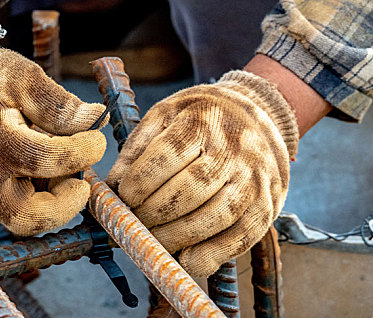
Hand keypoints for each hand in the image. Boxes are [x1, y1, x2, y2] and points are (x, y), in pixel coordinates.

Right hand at [0, 30, 107, 234]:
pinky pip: (13, 210)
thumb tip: (99, 118)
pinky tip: (47, 173)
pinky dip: (38, 199)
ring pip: (21, 221)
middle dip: (65, 205)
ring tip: (64, 170)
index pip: (43, 159)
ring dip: (52, 204)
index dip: (81, 152)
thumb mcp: (25, 78)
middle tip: (82, 181)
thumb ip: (60, 104)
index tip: (97, 139)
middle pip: (25, 217)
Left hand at [107, 70, 297, 276]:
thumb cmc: (201, 121)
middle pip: (191, 188)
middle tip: (135, 222)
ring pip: (216, 216)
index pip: (168, 154)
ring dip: (177, 237)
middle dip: (154, 212)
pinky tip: (185, 260)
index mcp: (202, 121)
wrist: (259, 121)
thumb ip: (137, 148)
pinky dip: (211, 255)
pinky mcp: (267, 206)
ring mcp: (254, 180)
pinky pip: (241, 238)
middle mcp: (233, 150)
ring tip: (152, 241)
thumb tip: (111, 187)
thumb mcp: (165, 116)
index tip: (124, 197)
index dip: (140, 181)